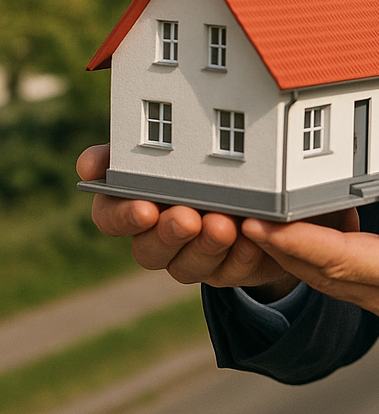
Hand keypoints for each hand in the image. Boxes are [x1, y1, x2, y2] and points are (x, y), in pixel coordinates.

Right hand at [76, 143, 327, 299]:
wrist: (253, 186)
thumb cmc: (197, 155)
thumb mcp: (169, 141)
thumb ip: (126, 151)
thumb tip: (89, 165)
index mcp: (137, 202)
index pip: (110, 217)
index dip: (123, 216)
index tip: (145, 208)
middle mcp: (159, 236)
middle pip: (148, 251)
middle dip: (168, 234)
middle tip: (188, 217)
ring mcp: (192, 257)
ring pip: (187, 267)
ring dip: (205, 247)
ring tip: (224, 225)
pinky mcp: (226, 269)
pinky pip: (229, 272)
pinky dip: (240, 256)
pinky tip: (251, 238)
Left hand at [241, 170, 378, 328]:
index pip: (347, 259)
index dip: (300, 241)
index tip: (263, 221)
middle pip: (325, 274)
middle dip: (279, 246)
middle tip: (239, 213)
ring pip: (328, 280)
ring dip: (289, 254)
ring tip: (254, 219)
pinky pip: (341, 279)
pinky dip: (313, 257)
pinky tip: (295, 232)